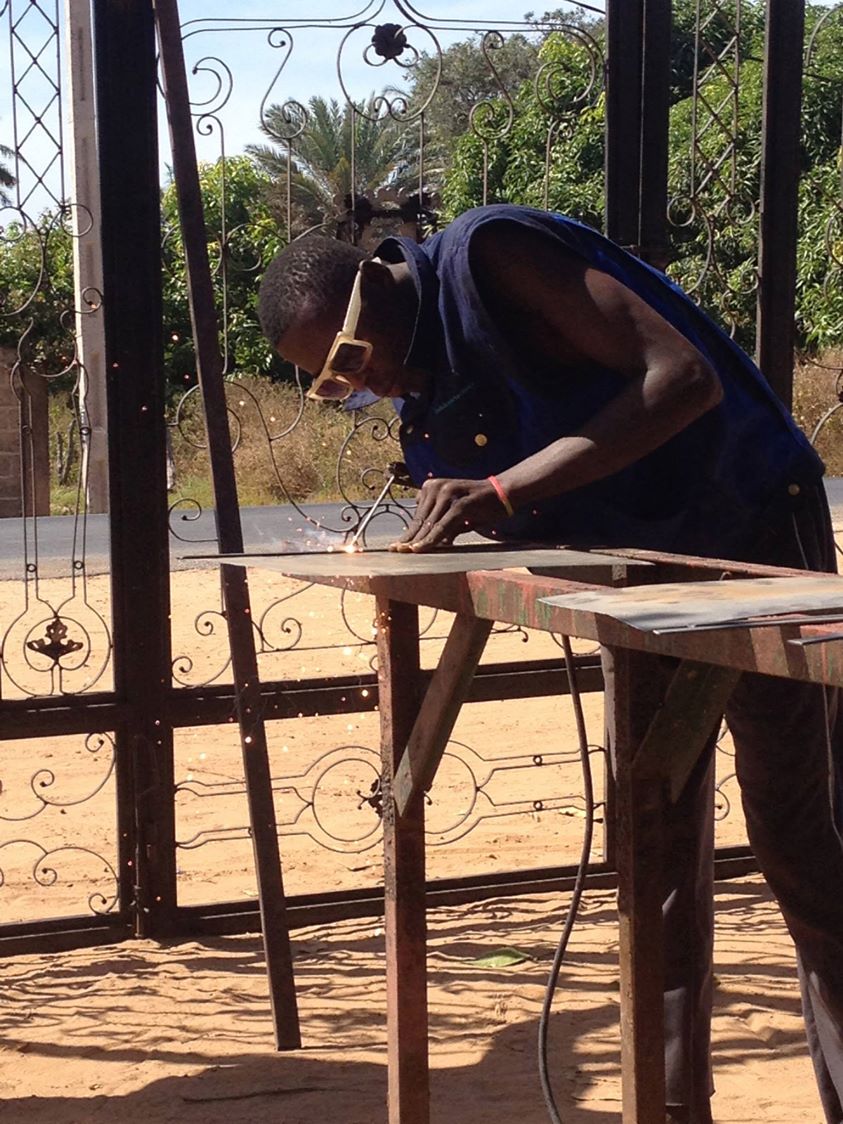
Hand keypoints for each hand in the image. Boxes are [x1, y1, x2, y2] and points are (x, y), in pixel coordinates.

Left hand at [390, 477, 508, 551]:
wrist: (504, 493)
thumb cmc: (480, 505)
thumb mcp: (456, 515)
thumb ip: (442, 526)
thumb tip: (429, 543)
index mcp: (432, 487)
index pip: (418, 515)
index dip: (408, 533)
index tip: (396, 546)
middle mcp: (437, 487)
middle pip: (421, 520)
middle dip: (408, 539)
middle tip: (395, 552)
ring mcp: (448, 493)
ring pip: (430, 524)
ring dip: (418, 541)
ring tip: (407, 554)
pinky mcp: (460, 504)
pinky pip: (443, 525)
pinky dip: (432, 539)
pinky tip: (422, 549)